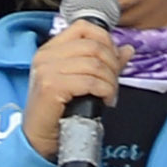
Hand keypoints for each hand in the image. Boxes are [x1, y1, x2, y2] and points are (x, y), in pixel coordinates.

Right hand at [22, 14, 130, 157]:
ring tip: (109, 95)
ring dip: (110, 82)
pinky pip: (90, 82)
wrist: (39, 137)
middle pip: (94, 46)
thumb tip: (127, 49)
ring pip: (95, 65)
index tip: (114, 60)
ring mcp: (47, 70)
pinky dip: (105, 91)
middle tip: (113, 83)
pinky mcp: (51, 86)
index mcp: (51, 49)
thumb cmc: (59, 111)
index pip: (84, 28)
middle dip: (112, 66)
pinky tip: (104, 101)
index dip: (106, 41)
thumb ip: (104, 63)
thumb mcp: (82, 81)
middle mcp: (46, 56)